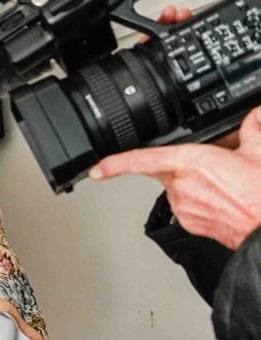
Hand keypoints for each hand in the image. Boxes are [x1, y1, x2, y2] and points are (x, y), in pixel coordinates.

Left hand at [89, 107, 260, 248]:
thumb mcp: (260, 152)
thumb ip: (253, 129)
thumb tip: (254, 116)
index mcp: (191, 163)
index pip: (142, 160)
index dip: (115, 163)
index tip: (96, 168)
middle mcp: (181, 186)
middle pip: (167, 169)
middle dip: (184, 165)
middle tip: (216, 168)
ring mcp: (183, 207)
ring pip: (179, 187)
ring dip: (196, 183)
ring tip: (227, 185)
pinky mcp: (190, 223)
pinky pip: (187, 205)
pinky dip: (201, 199)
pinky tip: (223, 198)